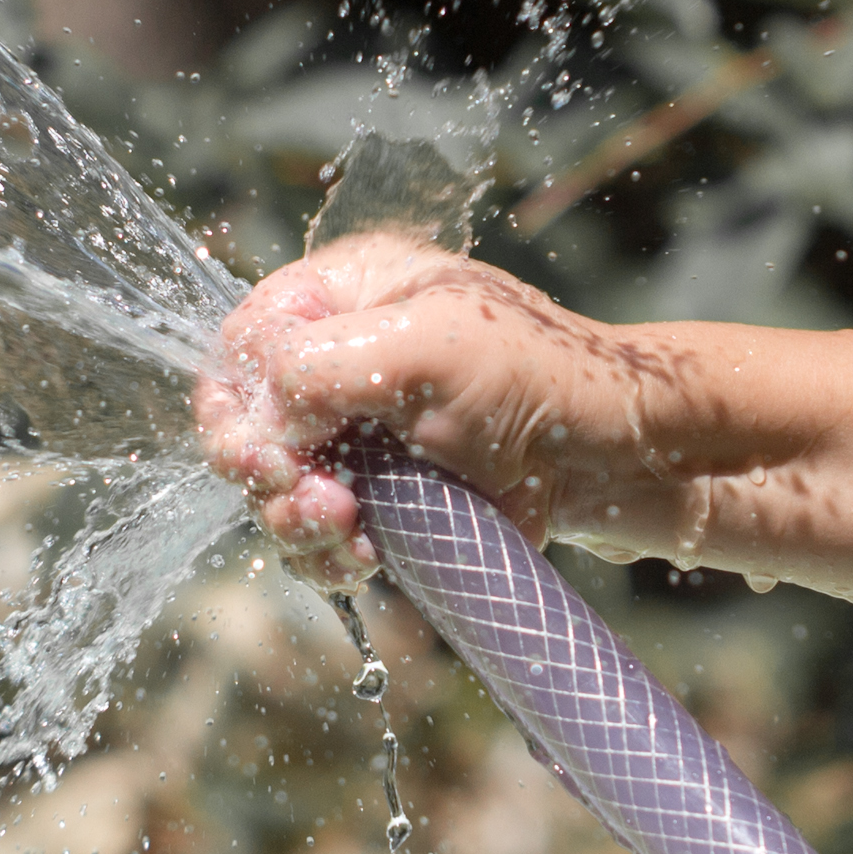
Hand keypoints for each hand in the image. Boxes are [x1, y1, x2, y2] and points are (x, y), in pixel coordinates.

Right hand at [194, 235, 685, 584]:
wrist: (615, 455)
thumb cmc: (536, 376)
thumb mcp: (419, 348)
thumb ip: (316, 367)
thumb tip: (259, 420)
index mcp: (343, 295)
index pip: (242, 344)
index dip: (238, 404)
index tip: (271, 453)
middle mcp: (340, 360)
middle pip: (245, 425)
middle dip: (266, 474)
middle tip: (314, 501)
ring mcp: (357, 434)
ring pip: (275, 490)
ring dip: (296, 523)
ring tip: (349, 534)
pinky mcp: (380, 497)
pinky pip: (317, 535)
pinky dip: (327, 556)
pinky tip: (364, 558)